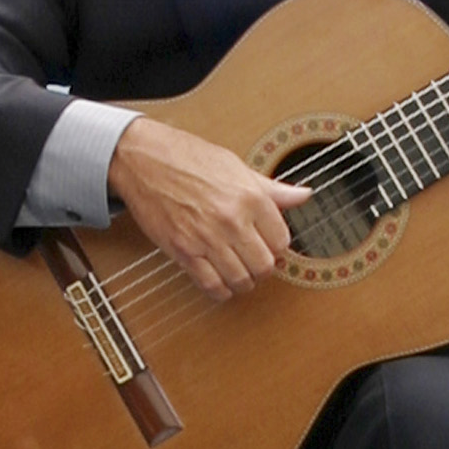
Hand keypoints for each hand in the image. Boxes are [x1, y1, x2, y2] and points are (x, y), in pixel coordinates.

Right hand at [108, 117, 311, 298]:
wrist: (145, 159)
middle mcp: (232, 220)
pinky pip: (211, 285)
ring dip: (243, 281)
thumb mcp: (237, 167)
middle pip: (265, 266)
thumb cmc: (189, 158)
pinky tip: (221, 283)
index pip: (282, 241)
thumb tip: (304, 196)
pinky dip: (220, 291)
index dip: (277, 247)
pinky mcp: (184, 251)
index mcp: (251, 197)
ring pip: (241, 279)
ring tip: (239, 272)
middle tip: (255, 262)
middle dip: (263, 268)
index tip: (269, 245)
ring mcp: (207, 238)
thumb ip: (272, 189)